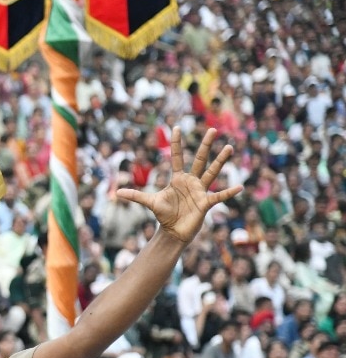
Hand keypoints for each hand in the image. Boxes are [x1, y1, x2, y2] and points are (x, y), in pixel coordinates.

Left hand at [116, 128, 236, 243]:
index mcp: (178, 178)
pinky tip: (239, 187)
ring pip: (212, 172)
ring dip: (220, 161)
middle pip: (199, 159)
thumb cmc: (164, 214)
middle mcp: (191, 181)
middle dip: (205, 145)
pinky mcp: (206, 202)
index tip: (176, 127)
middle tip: (212, 129)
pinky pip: (219, 196)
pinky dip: (228, 192)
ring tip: (229, 147)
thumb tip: (117, 193)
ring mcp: (200, 190)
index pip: (176, 156)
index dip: (176, 143)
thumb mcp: (150, 203)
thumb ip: (136, 196)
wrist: (173, 231)